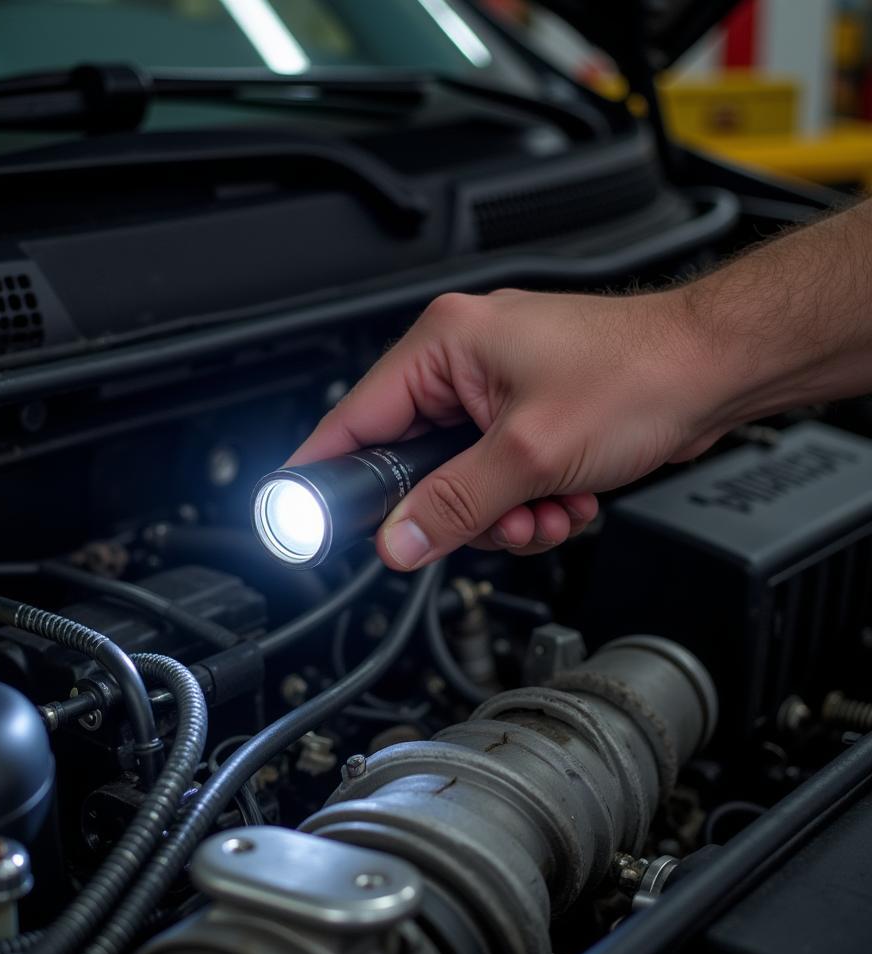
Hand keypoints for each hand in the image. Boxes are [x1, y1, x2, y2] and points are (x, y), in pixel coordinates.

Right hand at [288, 287, 718, 570]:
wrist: (715, 369)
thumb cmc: (639, 374)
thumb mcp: (529, 453)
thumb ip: (453, 505)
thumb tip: (396, 540)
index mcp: (444, 345)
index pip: (355, 419)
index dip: (330, 474)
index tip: (305, 515)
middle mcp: (462, 361)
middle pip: (414, 463)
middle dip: (458, 507)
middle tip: (494, 521)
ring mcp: (496, 389)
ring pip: (460, 480)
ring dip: (502, 511)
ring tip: (547, 508)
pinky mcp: (526, 412)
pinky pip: (497, 476)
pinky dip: (528, 500)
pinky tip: (566, 497)